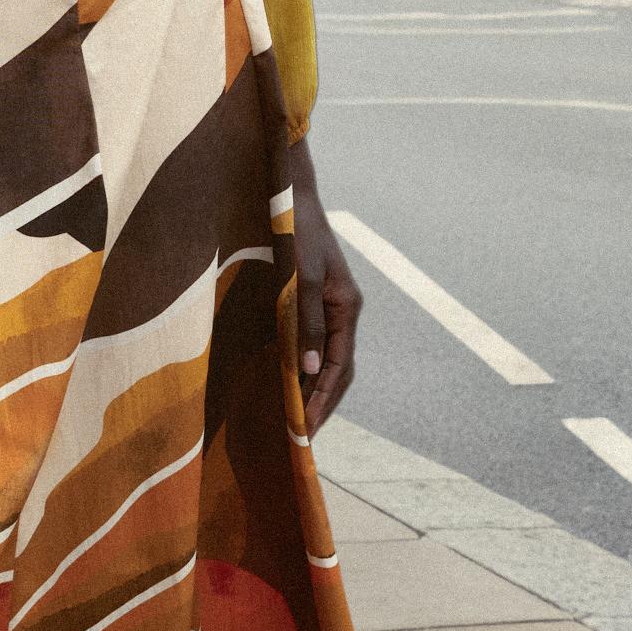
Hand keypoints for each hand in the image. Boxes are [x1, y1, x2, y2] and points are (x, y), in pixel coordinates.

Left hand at [286, 136, 357, 434]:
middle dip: (320, 404)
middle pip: (337, 370)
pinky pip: (310, 343)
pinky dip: (300, 368)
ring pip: (324, 359)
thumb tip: (310, 370)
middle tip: (299, 438)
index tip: (305, 430)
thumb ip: (307, 323)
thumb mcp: (302, 278)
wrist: (287, 192)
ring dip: (311, 390)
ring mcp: (327, 305)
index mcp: (347, 307)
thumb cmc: (295, 231)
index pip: (339, 368)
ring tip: (293, 421)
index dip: (323, 401)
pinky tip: (283, 383)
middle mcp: (342, 310)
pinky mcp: (310, 299)